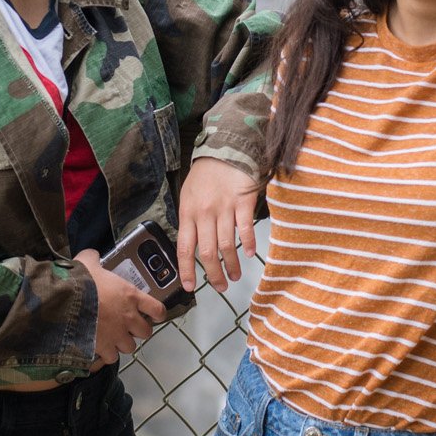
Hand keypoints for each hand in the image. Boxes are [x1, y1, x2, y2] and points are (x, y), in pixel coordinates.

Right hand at [75, 249, 167, 362]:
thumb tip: (92, 255)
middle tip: (127, 327)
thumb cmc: (80, 281)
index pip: (157, 309)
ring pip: (130, 347)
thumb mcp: (88, 263)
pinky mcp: (104, 348)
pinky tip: (99, 349)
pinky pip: (111, 358)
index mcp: (131, 296)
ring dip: (122, 343)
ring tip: (112, 339)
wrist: (66, 302)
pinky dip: (106, 355)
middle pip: (146, 332)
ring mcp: (118, 334)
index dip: (157, 314)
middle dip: (138, 331)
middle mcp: (129, 317)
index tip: (154, 315)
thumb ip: (94, 258)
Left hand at [176, 156, 261, 292]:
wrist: (225, 149)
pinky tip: (249, 254)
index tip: (190, 286)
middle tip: (220, 287)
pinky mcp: (243, 201)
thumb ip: (190, 220)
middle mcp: (205, 213)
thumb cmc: (206, 175)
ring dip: (232, 265)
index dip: (187, 270)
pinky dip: (247, 244)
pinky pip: (245, 228)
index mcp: (188, 213)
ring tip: (235, 276)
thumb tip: (192, 246)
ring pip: (226, 245)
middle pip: (207, 252)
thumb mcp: (188, 196)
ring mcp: (224, 208)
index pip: (185, 248)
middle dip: (214, 274)